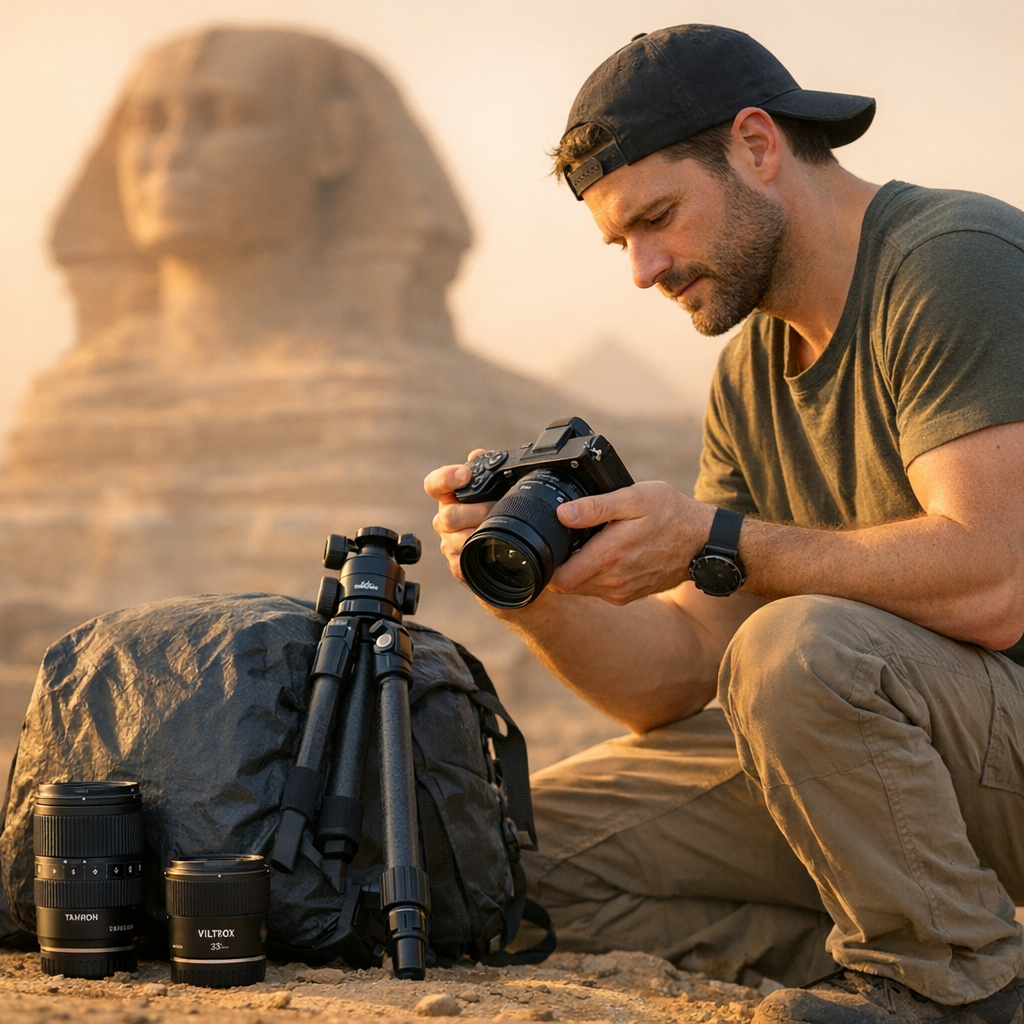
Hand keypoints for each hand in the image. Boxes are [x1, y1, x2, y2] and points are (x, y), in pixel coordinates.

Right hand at [423, 450, 493, 583]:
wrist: (502, 548)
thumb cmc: (494, 512)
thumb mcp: (495, 487)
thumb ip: (486, 468)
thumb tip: (477, 454)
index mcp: (450, 496)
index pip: (435, 484)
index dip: (446, 478)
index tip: (465, 474)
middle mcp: (445, 519)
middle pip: (448, 516)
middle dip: (475, 512)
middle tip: (495, 509)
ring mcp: (448, 543)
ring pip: (455, 541)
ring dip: (479, 535)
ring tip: (499, 531)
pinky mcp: (457, 565)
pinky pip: (460, 565)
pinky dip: (476, 558)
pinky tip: (489, 552)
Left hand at [549, 482, 715, 603]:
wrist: (704, 542)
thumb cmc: (672, 515)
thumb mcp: (634, 499)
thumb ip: (595, 508)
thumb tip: (562, 514)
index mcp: (609, 556)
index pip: (559, 579)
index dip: (547, 565)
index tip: (549, 546)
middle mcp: (613, 581)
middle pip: (567, 586)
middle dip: (561, 566)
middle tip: (567, 541)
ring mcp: (623, 591)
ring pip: (583, 589)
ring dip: (578, 572)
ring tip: (587, 545)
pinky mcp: (631, 595)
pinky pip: (601, 591)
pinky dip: (596, 577)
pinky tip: (606, 555)